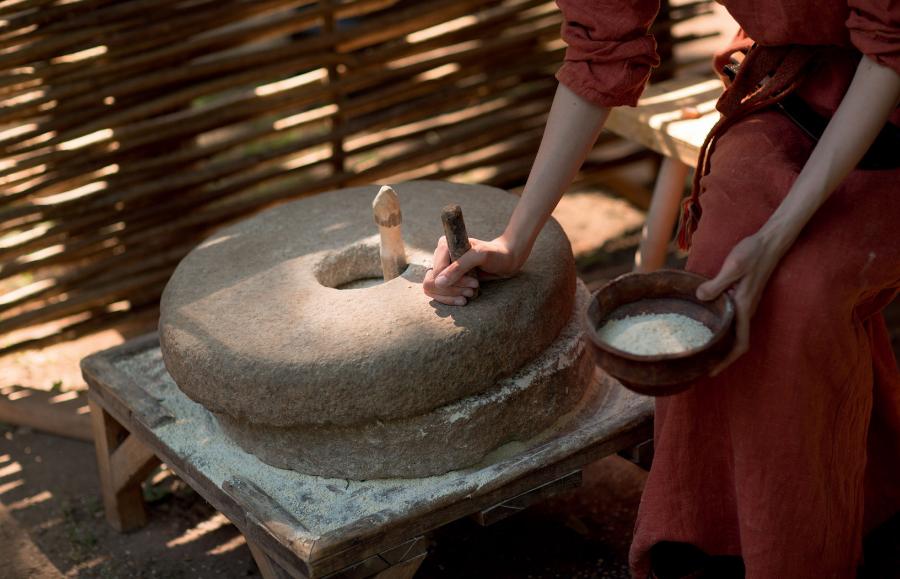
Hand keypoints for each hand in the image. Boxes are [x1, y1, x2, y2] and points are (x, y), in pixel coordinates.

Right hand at [422, 235, 523, 305]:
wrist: (506, 260)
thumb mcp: (479, 256)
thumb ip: (459, 268)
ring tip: (470, 294)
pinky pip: (440, 294)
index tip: (474, 282)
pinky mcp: (449, 279)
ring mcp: (444, 269)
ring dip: (451, 295)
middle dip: (451, 290)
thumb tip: (438, 283)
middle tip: (470, 290)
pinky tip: (465, 299)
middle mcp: (440, 256)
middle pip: (431, 282)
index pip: (436, 271)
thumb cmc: (495, 254)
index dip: (452, 281)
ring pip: (434, 289)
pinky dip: (451, 298)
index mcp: (444, 245)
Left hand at [695, 230, 790, 374]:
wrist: (769, 242)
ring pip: (735, 331)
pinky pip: (733, 319)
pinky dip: (722, 328)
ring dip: (721, 344)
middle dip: (721, 357)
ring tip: (702, 351)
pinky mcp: (743, 296)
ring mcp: (746, 304)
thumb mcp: (733, 266)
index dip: (727, 361)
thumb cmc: (752, 253)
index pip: (740, 343)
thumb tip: (701, 297)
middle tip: (700, 365)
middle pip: (736, 342)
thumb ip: (717, 283)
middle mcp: (747, 309)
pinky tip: (707, 324)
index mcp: (744, 307)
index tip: (712, 372)